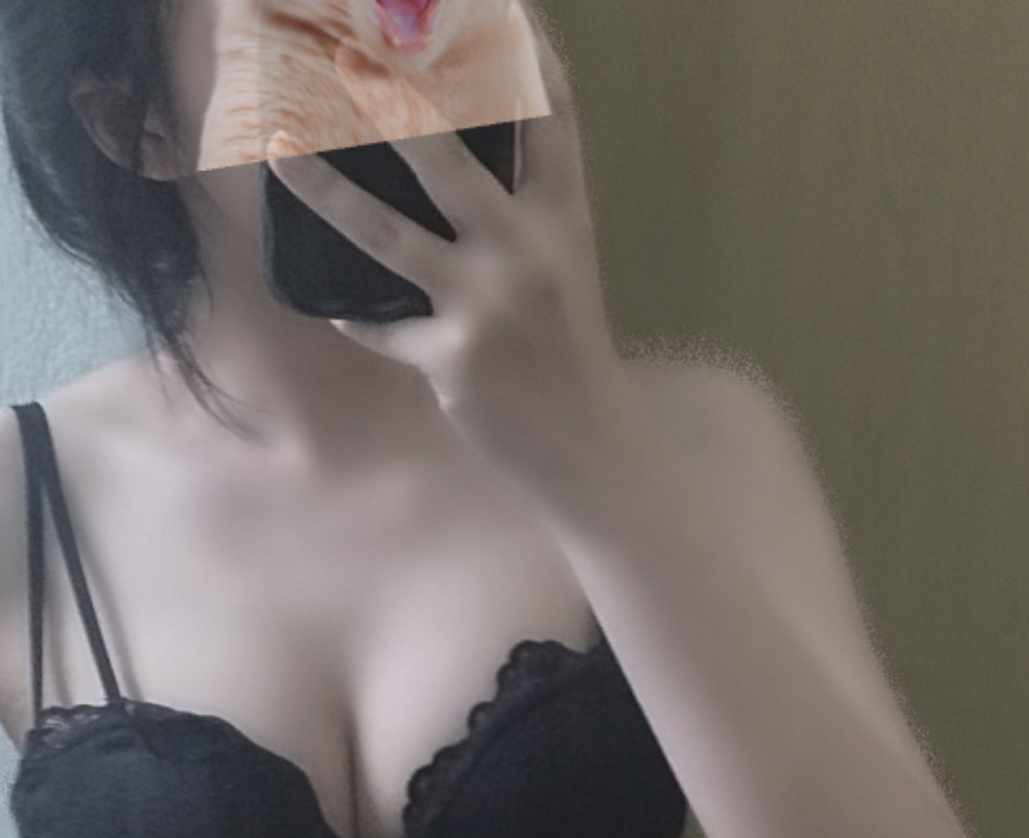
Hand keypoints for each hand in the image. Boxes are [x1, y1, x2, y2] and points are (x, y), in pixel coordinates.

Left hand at [263, 6, 623, 493]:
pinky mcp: (453, 357)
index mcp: (560, 216)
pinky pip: (382, 329)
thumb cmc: (567, 350)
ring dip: (326, 194)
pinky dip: (358, 320)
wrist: (588, 444)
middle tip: (345, 57)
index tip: (499, 3)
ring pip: (387, 236)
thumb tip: (447, 160)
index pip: (547, 116)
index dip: (522, 52)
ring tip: (281, 153)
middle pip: (446, 160)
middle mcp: (524, 250)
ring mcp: (486, 304)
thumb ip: (520, 212)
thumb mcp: (561, 266)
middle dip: (390, 105)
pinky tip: (336, 310)